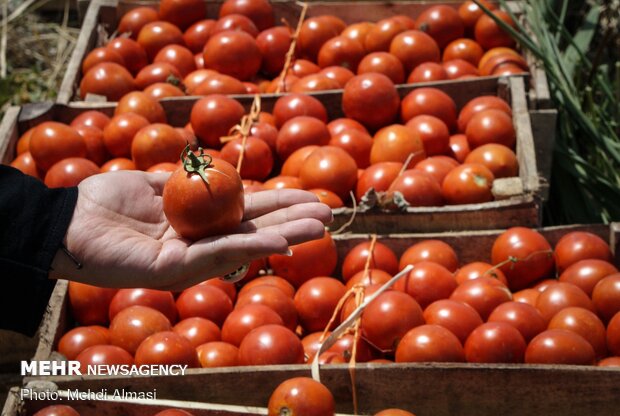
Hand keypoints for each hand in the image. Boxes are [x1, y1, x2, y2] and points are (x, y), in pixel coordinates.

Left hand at [50, 170, 331, 289]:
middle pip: (255, 230)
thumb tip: (210, 167)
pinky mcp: (176, 271)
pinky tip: (281, 239)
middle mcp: (200, 243)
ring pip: (245, 246)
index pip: (246, 212)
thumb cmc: (105, 201)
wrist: (68, 222)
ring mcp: (191, 260)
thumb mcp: (152, 183)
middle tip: (329, 214)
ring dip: (285, 235)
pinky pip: (218, 256)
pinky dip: (251, 246)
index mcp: (198, 221)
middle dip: (293, 221)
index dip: (279, 204)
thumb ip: (184, 179)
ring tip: (319, 227)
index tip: (309, 195)